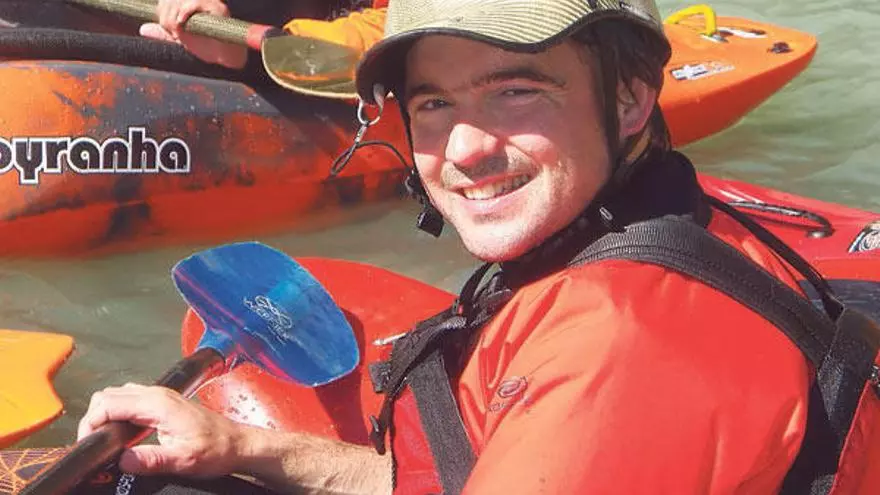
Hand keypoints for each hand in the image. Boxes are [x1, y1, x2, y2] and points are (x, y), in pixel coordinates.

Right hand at [77, 383, 246, 476]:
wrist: (238, 442)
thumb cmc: (216, 449)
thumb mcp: (183, 460)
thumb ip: (152, 460)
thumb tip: (122, 460)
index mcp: (158, 404)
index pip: (108, 403)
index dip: (91, 423)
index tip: (88, 445)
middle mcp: (157, 394)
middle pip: (108, 395)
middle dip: (94, 417)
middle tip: (94, 444)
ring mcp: (160, 395)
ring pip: (118, 395)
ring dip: (105, 414)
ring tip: (105, 440)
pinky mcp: (164, 402)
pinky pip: (130, 400)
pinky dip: (118, 412)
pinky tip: (122, 434)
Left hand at [138, 0, 247, 68]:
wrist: (226, 58)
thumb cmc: (208, 48)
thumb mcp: (180, 42)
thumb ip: (163, 34)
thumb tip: (143, 29)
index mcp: (188, 3)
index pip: (167, 1)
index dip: (162, 11)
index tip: (168, 28)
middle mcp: (198, 0)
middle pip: (170, 0)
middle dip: (165, 18)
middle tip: (174, 34)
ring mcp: (208, 2)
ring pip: (178, 2)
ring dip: (173, 19)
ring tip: (180, 34)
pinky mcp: (217, 7)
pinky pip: (194, 3)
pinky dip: (184, 13)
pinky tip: (182, 24)